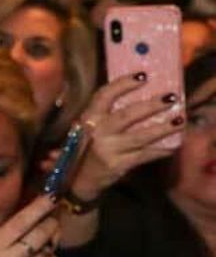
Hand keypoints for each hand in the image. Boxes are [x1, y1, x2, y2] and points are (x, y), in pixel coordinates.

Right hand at [71, 74, 182, 200]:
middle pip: (126, 115)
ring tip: (179, 121)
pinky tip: (173, 145)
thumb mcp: (88, 127)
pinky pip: (144, 156)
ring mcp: (108, 150)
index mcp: (88, 118)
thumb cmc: (86, 148)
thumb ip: (105, 113)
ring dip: (162, 128)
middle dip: (150, 106)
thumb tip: (139, 91)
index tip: (143, 75)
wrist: (77, 180)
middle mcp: (97, 133)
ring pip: (139, 137)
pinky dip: (160, 150)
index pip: (103, 96)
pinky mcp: (118, 165)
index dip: (123, 84)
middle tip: (170, 97)